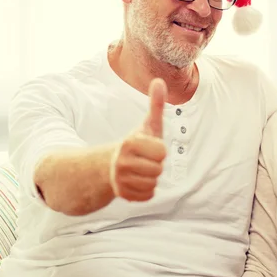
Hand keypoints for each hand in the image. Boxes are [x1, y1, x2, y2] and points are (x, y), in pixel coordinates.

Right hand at [110, 78, 167, 200]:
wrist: (114, 164)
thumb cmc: (139, 142)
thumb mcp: (148, 124)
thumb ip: (155, 103)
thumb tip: (159, 80)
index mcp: (129, 143)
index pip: (162, 152)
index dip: (160, 150)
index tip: (149, 147)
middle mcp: (121, 162)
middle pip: (158, 169)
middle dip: (156, 164)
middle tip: (145, 159)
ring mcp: (120, 180)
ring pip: (153, 183)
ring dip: (152, 177)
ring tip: (141, 169)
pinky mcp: (122, 195)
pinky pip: (148, 196)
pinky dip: (146, 190)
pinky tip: (137, 181)